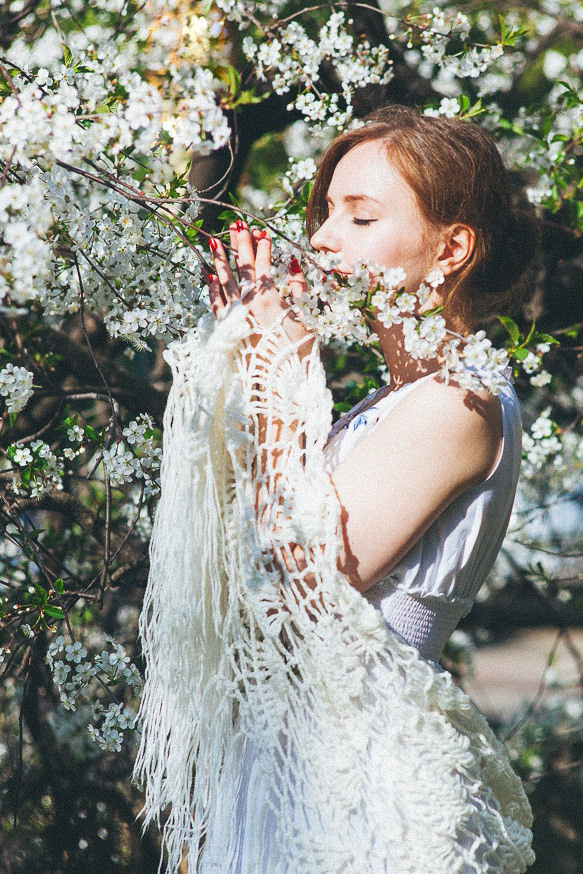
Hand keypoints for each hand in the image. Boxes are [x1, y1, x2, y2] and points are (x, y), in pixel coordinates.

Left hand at [207, 221, 311, 346]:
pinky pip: (215, 302)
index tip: (262, 231)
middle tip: (237, 224)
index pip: (264, 263)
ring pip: (224, 280)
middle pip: (242, 266)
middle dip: (240, 244)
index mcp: (268, 297)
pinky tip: (209, 274)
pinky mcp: (226, 326)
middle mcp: (247, 302)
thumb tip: (292, 261)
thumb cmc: (297, 347)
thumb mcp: (305, 315)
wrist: (279, 377)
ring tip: (215, 241)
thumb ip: (298, 286)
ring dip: (220, 259)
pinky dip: (211, 287)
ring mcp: (234, 313)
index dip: (263, 246)